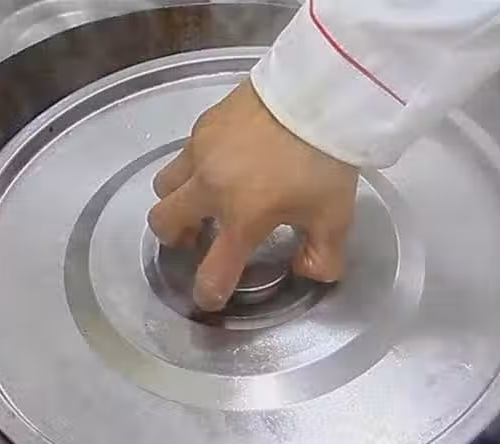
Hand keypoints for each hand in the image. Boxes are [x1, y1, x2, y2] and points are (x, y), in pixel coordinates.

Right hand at [148, 79, 359, 310]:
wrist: (319, 90)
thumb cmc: (325, 158)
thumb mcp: (336, 215)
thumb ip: (323, 255)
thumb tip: (307, 270)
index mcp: (243, 218)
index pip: (213, 271)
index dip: (209, 293)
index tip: (210, 296)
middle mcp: (211, 188)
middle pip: (163, 223)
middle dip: (174, 238)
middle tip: (194, 238)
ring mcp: (202, 152)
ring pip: (164, 185)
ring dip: (177, 199)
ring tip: (202, 197)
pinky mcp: (205, 124)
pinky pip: (186, 152)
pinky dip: (197, 165)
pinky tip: (224, 159)